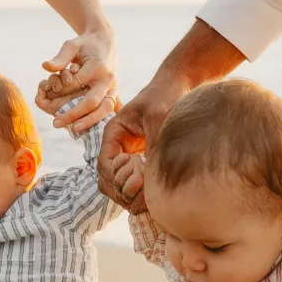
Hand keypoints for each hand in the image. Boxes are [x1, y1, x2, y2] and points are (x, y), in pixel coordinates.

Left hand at [35, 28, 116, 133]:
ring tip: (75, 129)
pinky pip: (109, 109)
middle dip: (75, 114)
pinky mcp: (114, 93)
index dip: (63, 90)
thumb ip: (60, 58)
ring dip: (90, 121)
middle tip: (56, 123)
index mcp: (98, 67)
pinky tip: (89, 128)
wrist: (105, 42)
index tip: (48, 92)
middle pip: (93, 102)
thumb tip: (46, 67)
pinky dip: (101, 119)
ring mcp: (113, 88)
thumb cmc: (85, 44)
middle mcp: (108, 80)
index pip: (77, 84)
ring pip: (105, 109)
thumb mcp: (72, 45)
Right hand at [98, 73, 187, 205]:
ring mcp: (128, 157)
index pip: (104, 166)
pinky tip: (157, 189)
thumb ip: (153, 144)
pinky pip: (133, 186)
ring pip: (118, 188)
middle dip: (123, 191)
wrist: (177, 86)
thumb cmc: (165, 96)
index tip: (139, 178)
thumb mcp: (158, 117)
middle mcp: (117, 148)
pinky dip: (141, 194)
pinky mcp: (141, 163)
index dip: (118, 178)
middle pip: (107, 182)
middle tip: (147, 190)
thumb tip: (150, 176)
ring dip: (132, 195)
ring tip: (152, 190)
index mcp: (113, 134)